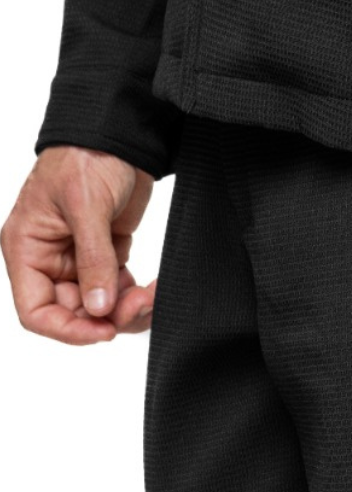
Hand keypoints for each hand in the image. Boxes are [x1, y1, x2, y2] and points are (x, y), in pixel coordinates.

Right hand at [2, 146, 155, 344]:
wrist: (118, 132)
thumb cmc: (86, 153)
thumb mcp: (85, 205)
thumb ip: (93, 260)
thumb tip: (99, 308)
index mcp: (28, 248)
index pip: (35, 311)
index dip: (67, 329)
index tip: (102, 329)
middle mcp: (49, 261)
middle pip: (73, 316)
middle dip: (107, 318)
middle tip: (138, 304)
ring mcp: (77, 262)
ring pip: (99, 311)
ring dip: (127, 312)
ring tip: (150, 295)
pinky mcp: (105, 259)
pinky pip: (118, 294)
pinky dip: (136, 299)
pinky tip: (153, 289)